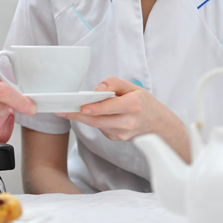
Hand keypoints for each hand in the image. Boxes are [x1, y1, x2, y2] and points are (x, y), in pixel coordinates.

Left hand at [59, 77, 177, 141]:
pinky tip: (89, 115)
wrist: (160, 127)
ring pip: (97, 125)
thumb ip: (113, 84)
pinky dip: (93, 121)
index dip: (95, 108)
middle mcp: (128, 122)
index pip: (111, 107)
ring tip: (67, 111)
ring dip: (82, 119)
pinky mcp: (117, 139)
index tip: (82, 107)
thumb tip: (96, 90)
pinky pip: (101, 128)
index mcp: (134, 105)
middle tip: (62, 111)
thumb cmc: (144, 104)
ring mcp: (123, 133)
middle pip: (99, 120)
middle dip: (79, 115)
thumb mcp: (133, 87)